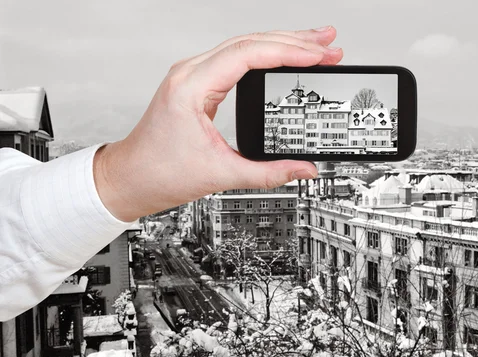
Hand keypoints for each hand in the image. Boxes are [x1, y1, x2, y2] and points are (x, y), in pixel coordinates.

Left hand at [94, 26, 342, 221]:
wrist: (132, 177)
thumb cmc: (160, 172)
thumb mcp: (222, 174)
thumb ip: (269, 173)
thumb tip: (304, 169)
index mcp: (191, 87)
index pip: (246, 55)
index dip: (286, 52)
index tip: (316, 55)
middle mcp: (191, 73)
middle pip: (249, 42)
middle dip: (293, 41)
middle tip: (328, 43)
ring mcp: (194, 75)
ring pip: (243, 46)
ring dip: (281, 43)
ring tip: (316, 44)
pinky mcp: (199, 84)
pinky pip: (236, 58)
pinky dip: (265, 55)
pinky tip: (284, 56)